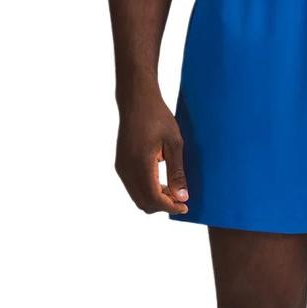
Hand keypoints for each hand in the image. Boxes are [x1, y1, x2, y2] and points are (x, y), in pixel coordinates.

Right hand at [114, 91, 188, 215]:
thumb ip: (177, 172)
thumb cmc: (158, 117)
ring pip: (137, 198)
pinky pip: (133, 188)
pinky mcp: (121, 164)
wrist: (136, 100)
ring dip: (155, 199)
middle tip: (181, 198)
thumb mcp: (175, 143)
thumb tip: (182, 197)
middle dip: (163, 206)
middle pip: (144, 203)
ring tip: (173, 189)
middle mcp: (127, 169)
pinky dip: (147, 191)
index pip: (154, 199)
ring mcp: (121, 167)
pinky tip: (161, 182)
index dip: (171, 207)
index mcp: (140, 164)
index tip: (186, 206)